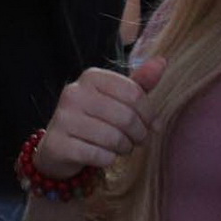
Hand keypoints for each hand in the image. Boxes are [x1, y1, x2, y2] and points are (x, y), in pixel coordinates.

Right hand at [36, 57, 166, 179]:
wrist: (59, 146)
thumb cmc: (94, 119)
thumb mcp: (116, 98)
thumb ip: (139, 83)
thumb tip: (162, 61)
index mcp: (91, 77)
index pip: (134, 93)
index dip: (149, 113)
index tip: (151, 124)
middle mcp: (74, 93)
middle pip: (126, 116)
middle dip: (139, 134)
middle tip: (139, 140)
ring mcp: (64, 118)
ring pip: (113, 138)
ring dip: (125, 148)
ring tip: (123, 148)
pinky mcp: (59, 143)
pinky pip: (99, 155)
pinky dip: (109, 159)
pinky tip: (106, 156)